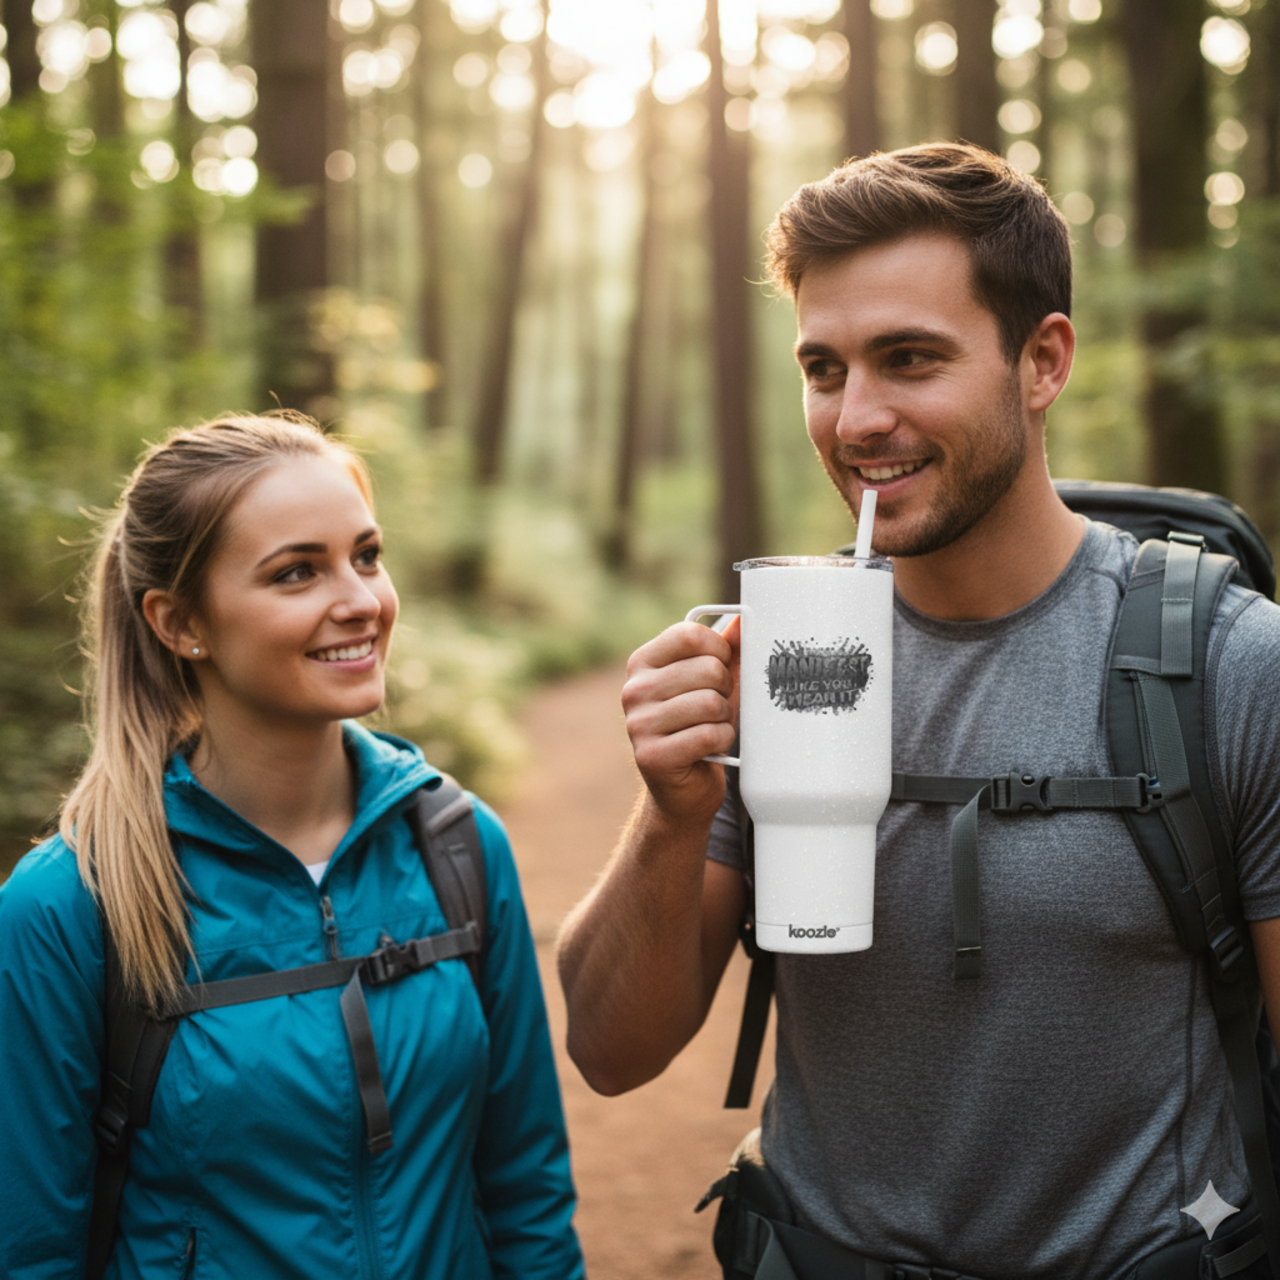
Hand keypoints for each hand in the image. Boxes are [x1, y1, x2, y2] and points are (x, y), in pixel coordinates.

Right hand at [621, 615, 739, 823]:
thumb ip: (725, 648)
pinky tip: (710, 749)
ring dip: (724, 719)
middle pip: (707, 669)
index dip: (719, 650)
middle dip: (725, 691)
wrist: (683, 788)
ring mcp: (638, 724)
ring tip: (712, 728)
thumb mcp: (712, 682)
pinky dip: (721, 742)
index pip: (690, 635)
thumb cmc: (700, 726)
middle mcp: (633, 690)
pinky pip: (709, 736)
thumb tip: (744, 618)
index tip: (720, 668)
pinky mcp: (651, 756)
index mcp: (643, 663)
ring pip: (711, 704)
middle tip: (716, 708)